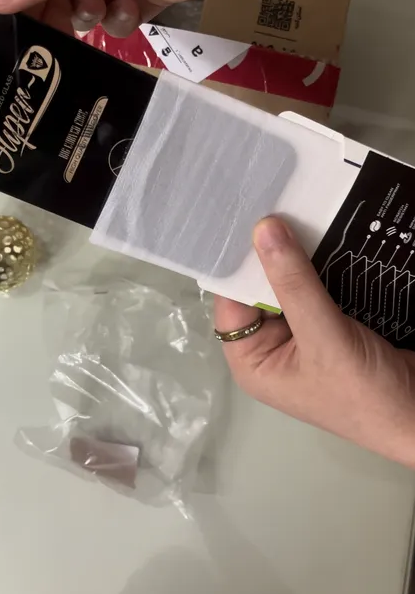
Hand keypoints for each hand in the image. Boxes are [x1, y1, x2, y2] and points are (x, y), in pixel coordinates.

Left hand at [215, 217, 414, 468]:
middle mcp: (270, 348)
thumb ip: (293, 283)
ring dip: (298, 254)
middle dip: (270, 252)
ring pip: (290, 284)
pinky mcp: (332, 326)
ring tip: (297, 207)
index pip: (231, 300)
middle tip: (274, 200)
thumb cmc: (363, 392)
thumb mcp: (324, 337)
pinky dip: (321, 264)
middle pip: (259, 288)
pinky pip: (318, 288)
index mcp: (252, 361)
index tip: (247, 214)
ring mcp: (302, 337)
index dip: (238, 261)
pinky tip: (324, 232)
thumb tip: (263, 228)